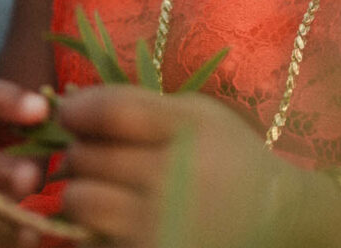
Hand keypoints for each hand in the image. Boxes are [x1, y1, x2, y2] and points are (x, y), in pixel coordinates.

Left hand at [58, 85, 311, 247]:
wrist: (271, 216)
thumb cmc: (227, 155)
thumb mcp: (199, 113)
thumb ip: (143, 106)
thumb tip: (75, 106)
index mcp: (186, 128)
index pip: (110, 111)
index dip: (78, 109)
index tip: (69, 111)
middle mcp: (171, 175)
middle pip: (88, 155)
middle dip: (78, 149)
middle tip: (89, 151)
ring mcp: (158, 224)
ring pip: (79, 201)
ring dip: (78, 190)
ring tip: (96, 186)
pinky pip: (89, 241)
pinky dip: (91, 228)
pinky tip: (113, 218)